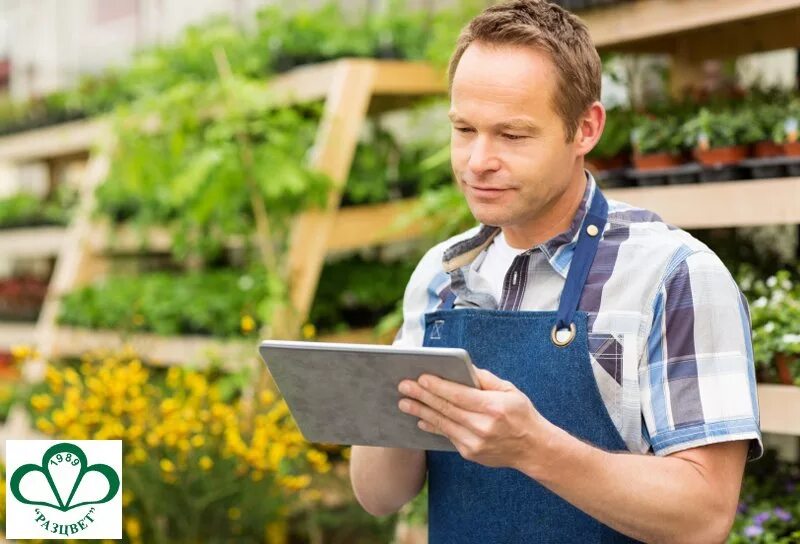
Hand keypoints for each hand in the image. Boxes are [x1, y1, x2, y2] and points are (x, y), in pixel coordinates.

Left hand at [397, 367, 548, 469]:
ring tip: (404, 403)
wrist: (533, 449)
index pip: (459, 395)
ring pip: (442, 424)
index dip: (438, 386)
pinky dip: (433, 426)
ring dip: (421, 412)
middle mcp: (483, 427)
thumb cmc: (521, 414)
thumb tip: (461, 367)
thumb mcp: (509, 390)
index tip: (421, 377)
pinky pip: (447, 436)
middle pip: (446, 409)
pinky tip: (421, 419)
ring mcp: (475, 443)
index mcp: (493, 408)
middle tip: (403, 386)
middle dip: (422, 397)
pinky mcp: (470, 453)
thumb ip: (484, 379)